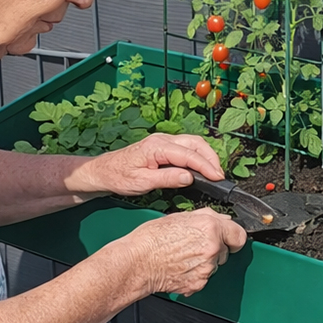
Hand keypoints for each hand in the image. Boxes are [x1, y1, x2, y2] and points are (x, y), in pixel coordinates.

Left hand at [83, 133, 225, 196]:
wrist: (103, 171)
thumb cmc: (118, 176)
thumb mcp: (142, 182)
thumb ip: (167, 179)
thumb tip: (189, 177)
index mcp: (157, 147)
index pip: (188, 155)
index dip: (206, 166)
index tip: (217, 177)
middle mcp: (162, 140)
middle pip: (195, 143)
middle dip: (210, 158)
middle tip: (219, 175)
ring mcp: (163, 141)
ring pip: (192, 143)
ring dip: (205, 156)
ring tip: (213, 172)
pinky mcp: (163, 146)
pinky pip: (185, 147)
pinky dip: (197, 155)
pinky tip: (200, 167)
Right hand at [120, 208, 246, 296]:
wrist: (137, 263)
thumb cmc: (151, 239)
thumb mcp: (179, 217)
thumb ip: (206, 216)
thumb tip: (221, 218)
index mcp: (210, 228)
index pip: (239, 235)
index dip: (233, 236)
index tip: (230, 238)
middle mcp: (212, 248)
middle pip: (226, 250)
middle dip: (215, 248)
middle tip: (195, 245)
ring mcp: (206, 268)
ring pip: (215, 265)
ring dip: (205, 261)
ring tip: (184, 255)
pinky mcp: (199, 283)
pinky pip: (204, 278)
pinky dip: (196, 274)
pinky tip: (181, 266)